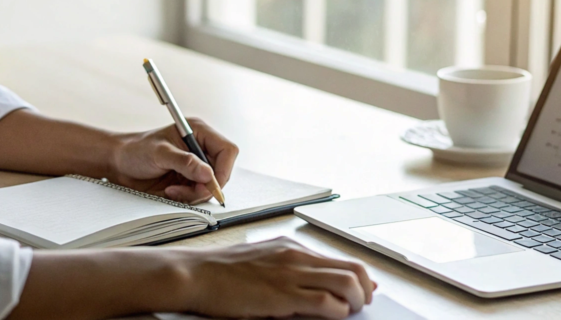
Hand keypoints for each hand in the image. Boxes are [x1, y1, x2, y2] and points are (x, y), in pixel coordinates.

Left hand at [109, 118, 238, 203]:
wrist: (119, 164)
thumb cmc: (136, 150)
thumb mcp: (159, 153)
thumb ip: (185, 162)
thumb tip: (208, 174)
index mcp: (199, 132)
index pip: (227, 151)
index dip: (223, 169)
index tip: (210, 184)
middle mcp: (201, 148)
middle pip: (222, 172)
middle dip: (206, 186)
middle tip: (187, 192)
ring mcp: (196, 166)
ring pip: (211, 186)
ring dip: (194, 194)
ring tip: (172, 190)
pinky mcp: (188, 180)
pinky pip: (198, 194)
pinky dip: (187, 198)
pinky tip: (171, 192)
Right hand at [171, 237, 375, 318]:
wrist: (195, 274)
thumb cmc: (222, 274)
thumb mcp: (262, 263)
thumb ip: (290, 269)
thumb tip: (316, 282)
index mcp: (292, 248)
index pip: (342, 260)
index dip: (362, 279)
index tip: (365, 292)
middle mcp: (296, 256)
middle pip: (353, 270)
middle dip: (365, 291)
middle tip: (362, 306)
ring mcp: (291, 273)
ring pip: (347, 283)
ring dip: (356, 302)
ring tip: (350, 313)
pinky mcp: (283, 294)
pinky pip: (325, 301)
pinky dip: (337, 312)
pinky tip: (332, 317)